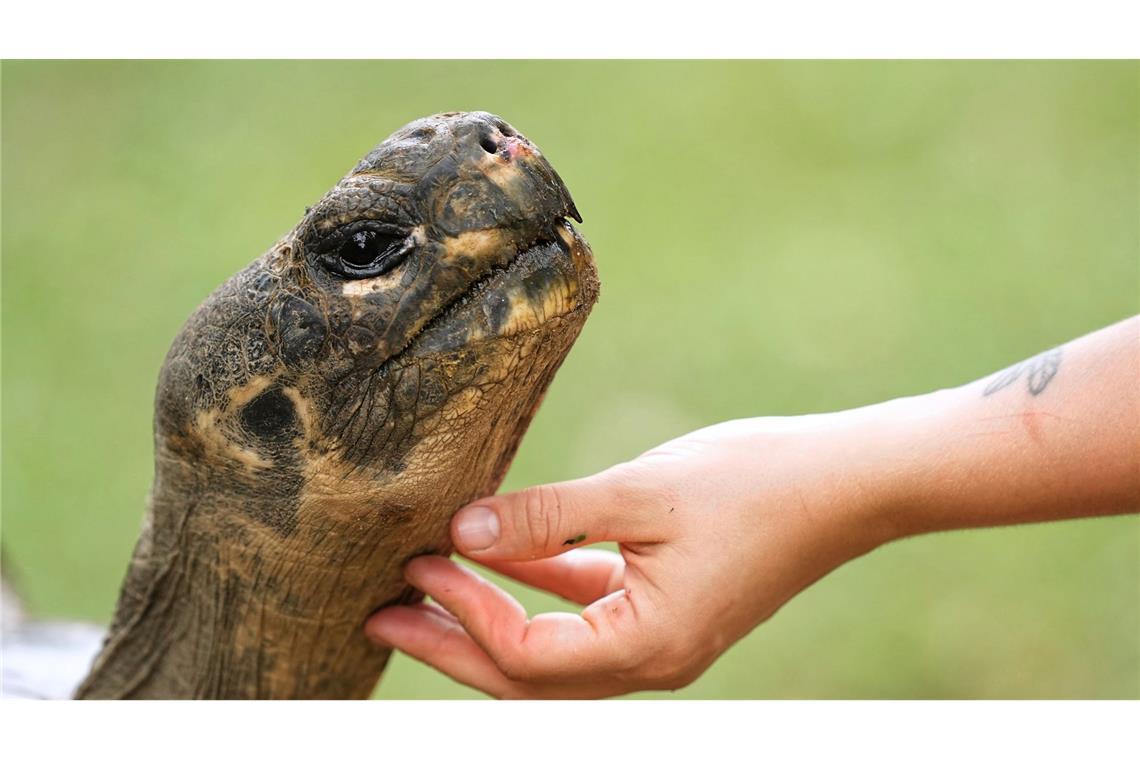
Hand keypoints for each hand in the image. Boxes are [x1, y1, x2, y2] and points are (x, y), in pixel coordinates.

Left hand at [364, 411, 899, 697]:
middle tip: (377, 618)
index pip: (526, 654)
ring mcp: (658, 638)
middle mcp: (649, 659)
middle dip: (449, 645)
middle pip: (525, 675)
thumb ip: (548, 514)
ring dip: (486, 618)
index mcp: (648, 645)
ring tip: (421, 590)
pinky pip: (583, 611)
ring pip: (549, 648)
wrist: (846, 482)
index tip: (421, 562)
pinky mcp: (664, 606)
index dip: (464, 612)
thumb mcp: (641, 492)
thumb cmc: (757, 483)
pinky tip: (497, 552)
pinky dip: (536, 586)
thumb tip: (462, 526)